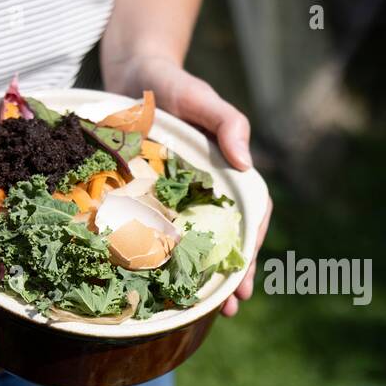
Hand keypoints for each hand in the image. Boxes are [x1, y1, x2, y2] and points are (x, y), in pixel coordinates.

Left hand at [104, 54, 270, 316]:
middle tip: (230, 305)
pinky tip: (162, 286)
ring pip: (198, 243)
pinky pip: (161, 233)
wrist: (133, 75)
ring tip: (205, 310)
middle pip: (229, 238)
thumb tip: (246, 163)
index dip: (253, 243)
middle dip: (232, 273)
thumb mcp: (202, 98)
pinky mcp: (151, 199)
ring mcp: (180, 197)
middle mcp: (209, 190)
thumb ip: (228, 122)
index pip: (252, 213)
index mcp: (229, 172)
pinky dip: (166, 261)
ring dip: (204, 276)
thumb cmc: (174, 84)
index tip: (247, 269)